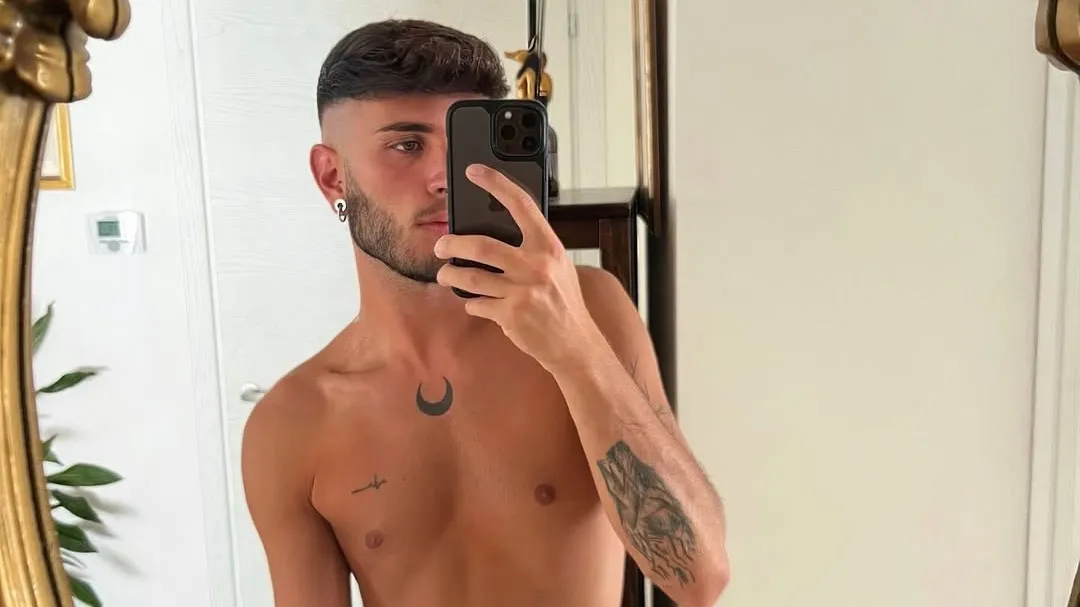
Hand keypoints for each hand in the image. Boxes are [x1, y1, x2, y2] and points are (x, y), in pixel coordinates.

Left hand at [433, 164, 601, 369]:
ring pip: (468, 278)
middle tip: (441, 246)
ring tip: (445, 275)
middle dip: (451, 244)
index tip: (475, 171)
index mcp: (548, 247)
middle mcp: (535, 266)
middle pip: (479, 245)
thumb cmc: (563, 302)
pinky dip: (471, 304)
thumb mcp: (558, 266)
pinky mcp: (510, 315)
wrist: (574, 344)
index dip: (495, 183)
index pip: (520, 204)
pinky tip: (476, 304)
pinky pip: (476, 304)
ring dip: (449, 276)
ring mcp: (522, 291)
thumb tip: (496, 229)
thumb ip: (533, 248)